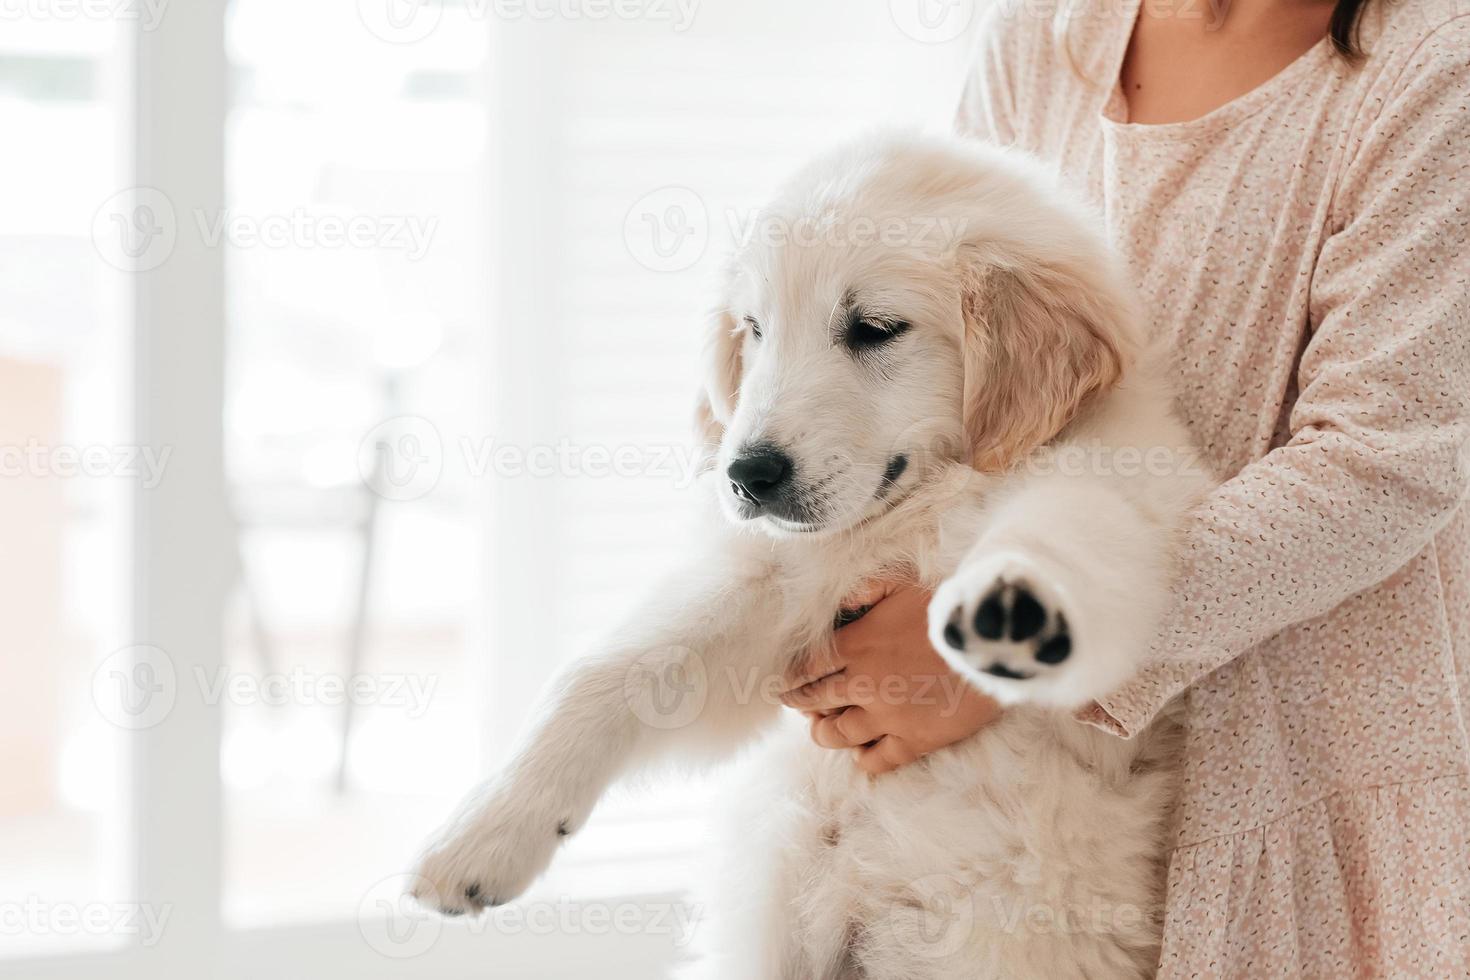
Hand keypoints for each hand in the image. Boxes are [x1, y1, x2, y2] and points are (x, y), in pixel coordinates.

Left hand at [780, 581, 1002, 774]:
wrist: (990, 644)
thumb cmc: (948, 611)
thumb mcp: (902, 584)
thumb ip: (864, 590)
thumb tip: (839, 602)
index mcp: (856, 646)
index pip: (807, 667)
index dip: (791, 676)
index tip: (784, 682)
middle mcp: (863, 684)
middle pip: (815, 699)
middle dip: (800, 702)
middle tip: (795, 704)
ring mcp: (886, 717)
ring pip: (838, 734)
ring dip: (823, 732)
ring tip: (819, 730)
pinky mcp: (912, 741)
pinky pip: (876, 760)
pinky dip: (862, 758)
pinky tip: (860, 753)